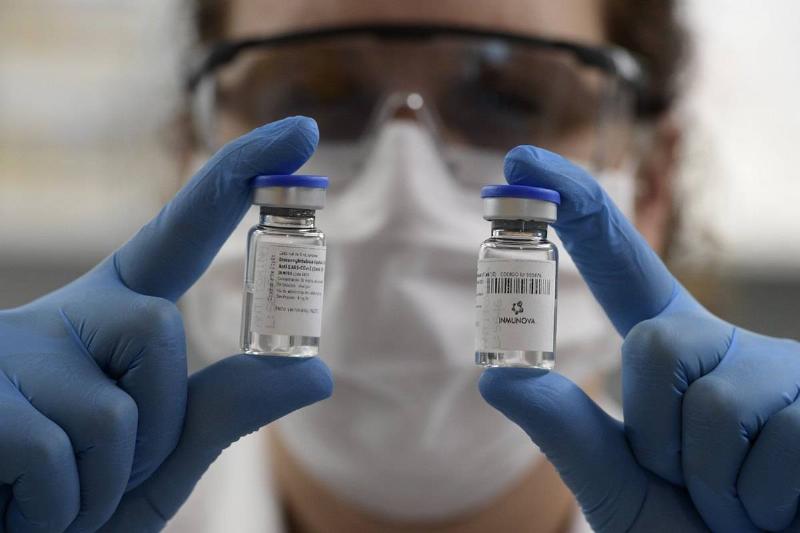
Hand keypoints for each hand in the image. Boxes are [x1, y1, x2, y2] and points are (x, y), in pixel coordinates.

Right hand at [0, 117, 332, 532]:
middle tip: (107, 477)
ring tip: (55, 498)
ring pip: (119, 406)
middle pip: (159, 326)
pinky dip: (63, 507)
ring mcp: (9, 351)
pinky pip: (62, 454)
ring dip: (109, 480)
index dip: (236, 179)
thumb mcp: (161, 462)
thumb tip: (317, 371)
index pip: (179, 234)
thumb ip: (223, 411)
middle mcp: (62, 318)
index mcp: (111, 321)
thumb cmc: (76, 503)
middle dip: (159, 420)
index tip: (301, 134)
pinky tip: (20, 507)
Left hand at [479, 146, 799, 531]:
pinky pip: (777, 443)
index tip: (524, 159)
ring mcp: (785, 374)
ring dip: (714, 485)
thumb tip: (496, 376)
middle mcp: (729, 350)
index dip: (577, 209)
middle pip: (653, 342)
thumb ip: (570, 435)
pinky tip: (787, 508)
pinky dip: (763, 502)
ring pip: (711, 402)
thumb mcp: (623, 492)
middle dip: (658, 434)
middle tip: (693, 489)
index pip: (621, 269)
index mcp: (676, 359)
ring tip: (748, 510)